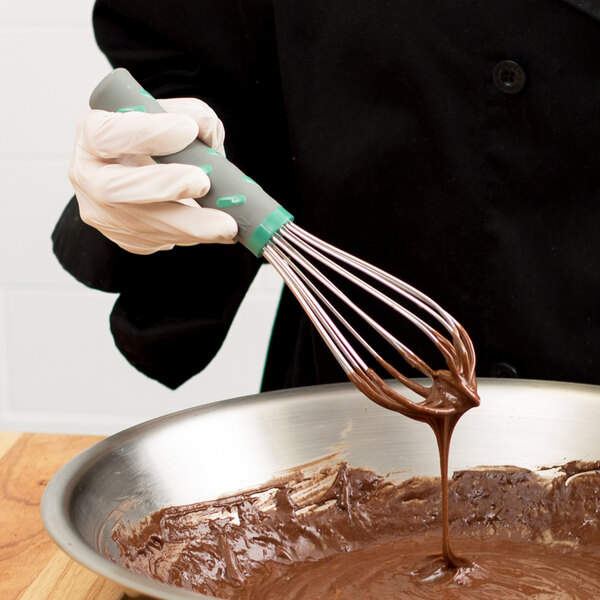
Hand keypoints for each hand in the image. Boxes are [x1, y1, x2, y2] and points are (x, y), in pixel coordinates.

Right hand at [68, 98, 237, 253]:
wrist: (143, 169)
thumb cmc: (154, 139)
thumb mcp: (168, 115)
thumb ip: (191, 114)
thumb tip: (207, 130)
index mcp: (91, 135)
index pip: (109, 134)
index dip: (148, 133)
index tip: (188, 130)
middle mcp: (88, 177)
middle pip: (116, 189)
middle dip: (165, 186)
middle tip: (203, 183)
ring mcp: (102, 214)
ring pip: (143, 225)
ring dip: (190, 225)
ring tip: (227, 224)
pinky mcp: (123, 238)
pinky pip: (157, 241)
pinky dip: (190, 237)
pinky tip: (214, 232)